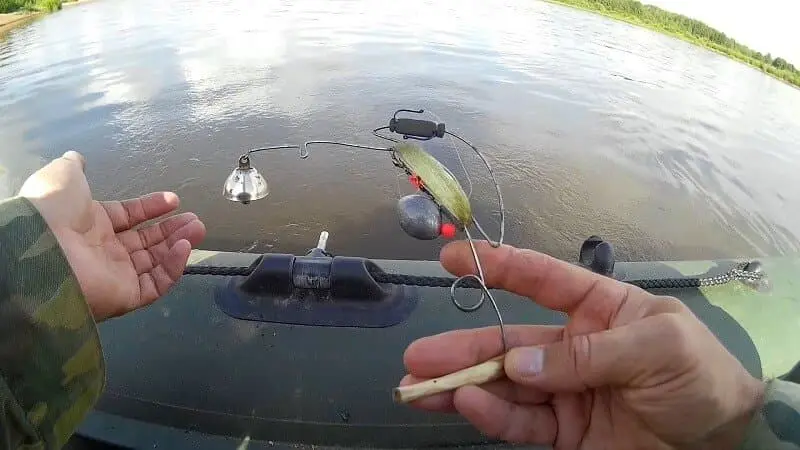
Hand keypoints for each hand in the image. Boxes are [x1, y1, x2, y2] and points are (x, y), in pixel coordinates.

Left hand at [18, 151, 205, 320]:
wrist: (41, 249)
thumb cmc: (53, 211)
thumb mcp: (63, 176)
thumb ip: (74, 166)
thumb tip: (77, 156)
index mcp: (91, 224)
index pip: (129, 217)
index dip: (152, 207)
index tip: (174, 200)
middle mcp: (105, 251)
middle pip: (147, 241)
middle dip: (173, 228)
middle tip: (195, 219)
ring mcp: (116, 275)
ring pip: (156, 261)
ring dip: (179, 244)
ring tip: (197, 228)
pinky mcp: (127, 296)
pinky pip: (156, 283)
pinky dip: (173, 267)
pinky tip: (184, 247)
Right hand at [401, 241, 764, 449]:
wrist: (724, 442)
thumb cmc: (701, 375)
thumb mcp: (658, 346)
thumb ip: (589, 353)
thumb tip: (519, 363)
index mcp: (597, 309)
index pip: (540, 280)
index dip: (497, 267)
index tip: (451, 257)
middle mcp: (571, 346)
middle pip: (508, 342)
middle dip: (461, 348)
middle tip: (417, 358)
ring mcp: (564, 390)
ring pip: (504, 385)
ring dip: (462, 386)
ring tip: (419, 388)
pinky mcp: (563, 432)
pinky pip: (521, 423)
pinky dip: (492, 416)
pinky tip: (467, 406)